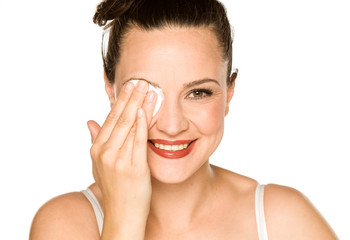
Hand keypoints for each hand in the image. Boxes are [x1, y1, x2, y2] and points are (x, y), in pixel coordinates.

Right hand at [86, 80, 156, 225]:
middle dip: (130, 97)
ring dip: (139, 105)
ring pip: (129, 125)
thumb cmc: (115, 189)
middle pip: (119, 118)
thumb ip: (95, 141)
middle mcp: (105, 152)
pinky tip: (146, 110)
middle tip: (140, 79)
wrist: (123, 215)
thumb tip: (89, 121)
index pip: (110, 118)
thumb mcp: (99, 165)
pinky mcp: (133, 168)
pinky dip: (142, 123)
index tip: (128, 85)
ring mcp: (118, 160)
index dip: (120, 100)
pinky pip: (138, 140)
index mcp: (97, 149)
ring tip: (148, 89)